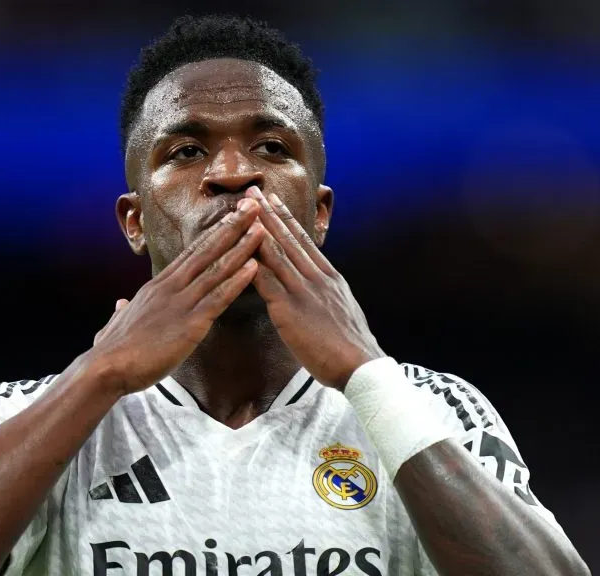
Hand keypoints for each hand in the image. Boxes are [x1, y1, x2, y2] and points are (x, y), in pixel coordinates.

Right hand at [90, 198, 264, 394]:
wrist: (106, 368)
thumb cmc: (112, 351)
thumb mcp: (117, 322)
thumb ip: (123, 310)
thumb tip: (121, 304)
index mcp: (158, 286)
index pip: (191, 253)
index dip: (213, 234)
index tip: (230, 216)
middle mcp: (171, 287)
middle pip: (207, 251)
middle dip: (232, 227)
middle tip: (252, 206)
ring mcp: (180, 303)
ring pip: (217, 270)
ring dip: (242, 248)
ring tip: (262, 229)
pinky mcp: (190, 324)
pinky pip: (218, 298)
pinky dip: (237, 281)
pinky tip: (254, 267)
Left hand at [247, 186, 384, 389]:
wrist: (361, 365)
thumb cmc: (352, 346)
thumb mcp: (343, 308)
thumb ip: (328, 293)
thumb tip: (321, 287)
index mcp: (329, 277)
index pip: (304, 241)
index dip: (286, 218)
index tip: (274, 200)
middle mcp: (316, 277)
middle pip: (288, 238)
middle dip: (268, 212)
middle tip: (252, 190)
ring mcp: (303, 291)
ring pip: (276, 252)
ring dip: (257, 228)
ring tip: (243, 209)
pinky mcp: (290, 310)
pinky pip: (266, 282)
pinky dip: (252, 263)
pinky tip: (238, 250)